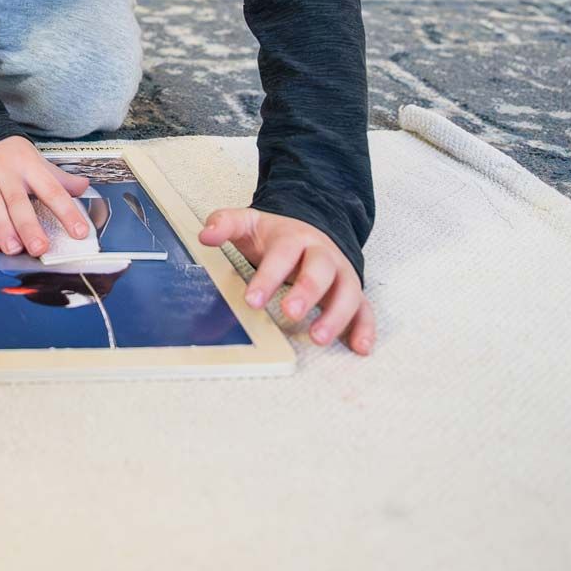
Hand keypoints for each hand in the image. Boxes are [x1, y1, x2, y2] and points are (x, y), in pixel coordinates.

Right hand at [0, 136, 93, 258]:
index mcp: (28, 164)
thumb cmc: (7, 156)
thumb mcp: (33, 162)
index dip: (66, 211)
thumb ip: (57, 179)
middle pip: (18, 200)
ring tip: (12, 249)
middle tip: (40, 248)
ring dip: (1, 227)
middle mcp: (3, 170)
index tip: (79, 232)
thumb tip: (84, 187)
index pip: (51, 189)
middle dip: (29, 225)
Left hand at [201, 207, 374, 354]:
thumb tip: (205, 234)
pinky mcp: (352, 291)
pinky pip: (364, 308)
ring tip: (318, 337)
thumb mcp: (249, 223)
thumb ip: (225, 224)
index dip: (268, 276)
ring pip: (347, 291)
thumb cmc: (277, 235)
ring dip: (336, 315)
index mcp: (294, 238)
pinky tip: (360, 347)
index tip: (253, 300)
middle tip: (290, 313)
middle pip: (320, 270)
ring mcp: (341, 273)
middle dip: (306, 292)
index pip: (283, 255)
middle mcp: (322, 254)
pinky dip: (365, 327)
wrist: (310, 227)